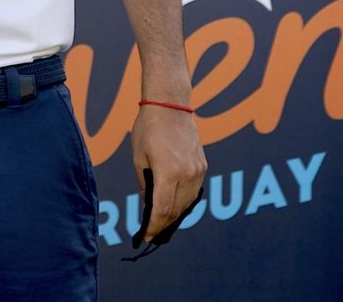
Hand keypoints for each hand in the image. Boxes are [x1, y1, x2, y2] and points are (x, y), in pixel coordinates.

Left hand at [130, 104, 205, 243]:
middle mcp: (188, 174)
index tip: (146, 237)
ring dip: (175, 215)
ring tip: (161, 223)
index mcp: (168, 172)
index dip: (154, 227)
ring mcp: (198, 171)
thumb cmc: (148, 129)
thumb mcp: (138, 157)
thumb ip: (144, 183)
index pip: (162, 210)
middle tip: (152, 233)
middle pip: (177, 210)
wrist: (171, 106)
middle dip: (164, 225)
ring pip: (188, 203)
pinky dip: (183, 202)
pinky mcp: (203, 166)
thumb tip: (148, 204)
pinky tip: (174, 206)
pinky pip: (194, 192)